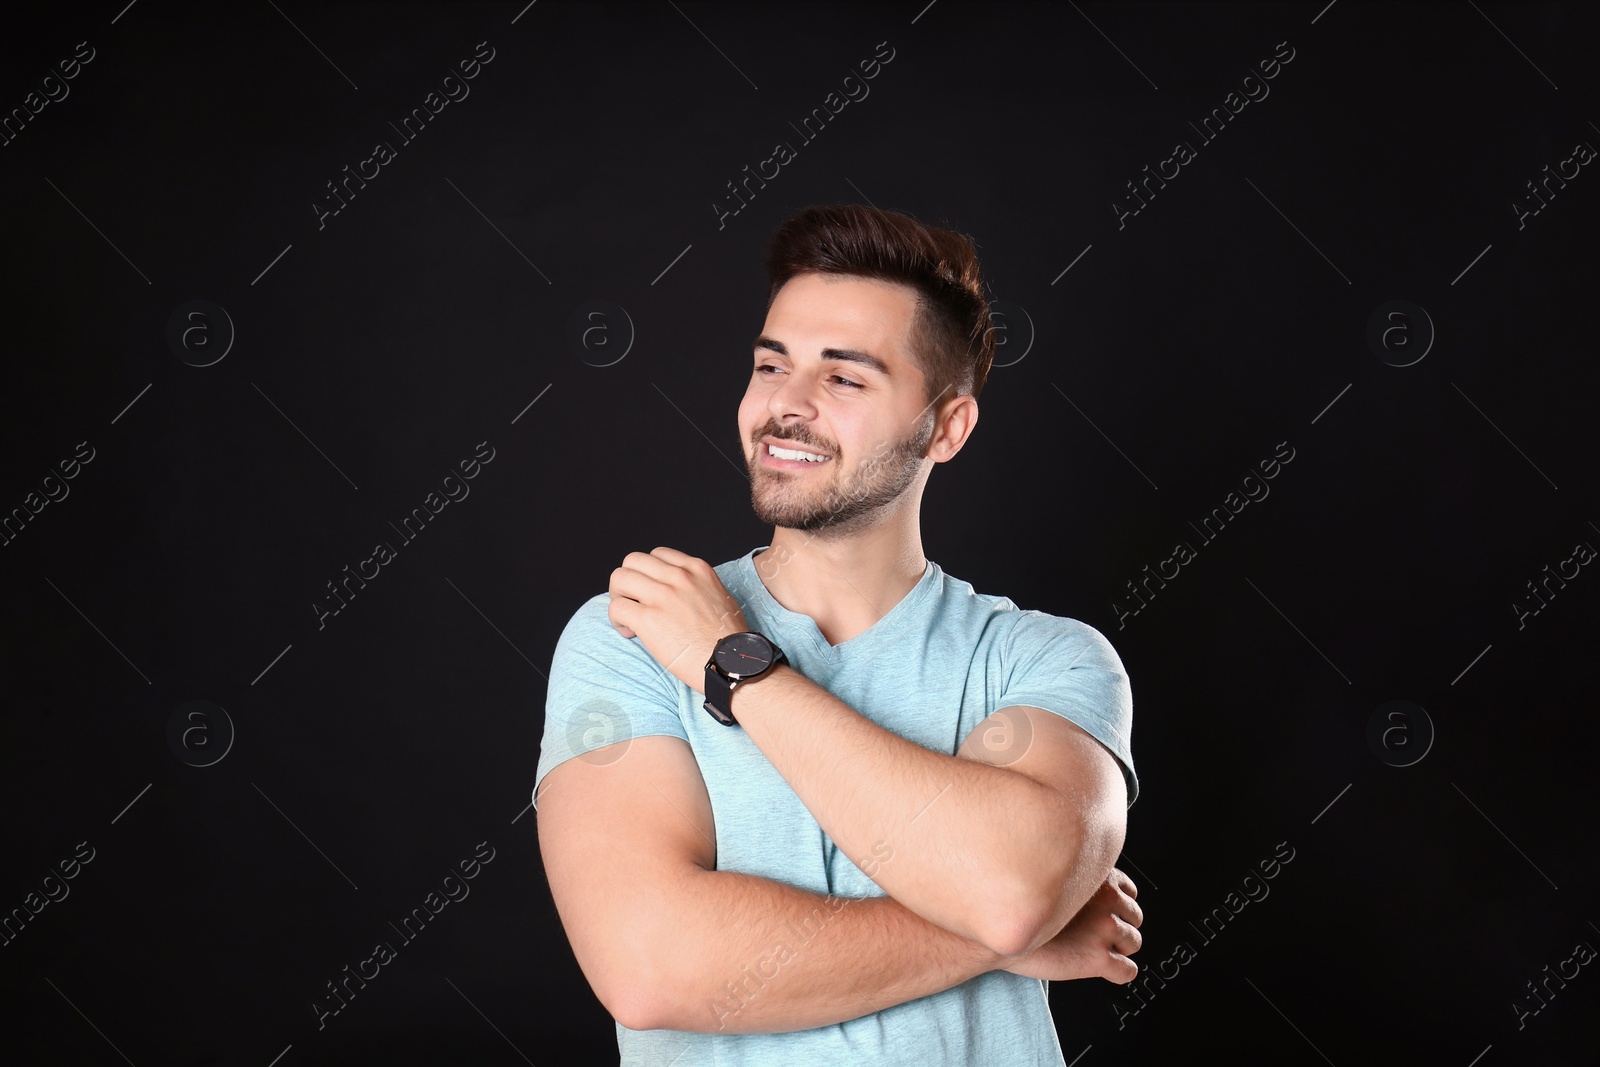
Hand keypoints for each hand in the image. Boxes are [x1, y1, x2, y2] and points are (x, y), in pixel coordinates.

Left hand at [608, 547, 750, 692]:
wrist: (732, 663)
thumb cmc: (729, 639)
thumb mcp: (720, 597)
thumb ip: (697, 587)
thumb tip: (677, 594)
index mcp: (697, 569)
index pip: (657, 554)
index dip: (649, 574)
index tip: (652, 593)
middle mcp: (678, 576)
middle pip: (632, 561)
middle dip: (628, 582)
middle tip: (633, 603)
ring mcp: (662, 596)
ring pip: (619, 578)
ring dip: (618, 597)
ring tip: (629, 617)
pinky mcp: (648, 619)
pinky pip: (616, 607)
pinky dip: (616, 620)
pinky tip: (629, 632)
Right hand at [1000, 867, 1142, 982]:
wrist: (993, 935)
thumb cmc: (1012, 906)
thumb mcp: (1047, 877)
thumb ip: (1072, 879)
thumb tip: (1081, 887)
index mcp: (1095, 876)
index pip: (1129, 891)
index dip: (1116, 903)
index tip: (1104, 911)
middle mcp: (1104, 900)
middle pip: (1135, 917)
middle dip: (1119, 926)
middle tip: (1096, 933)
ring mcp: (1102, 930)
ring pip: (1134, 942)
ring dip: (1119, 948)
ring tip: (1096, 949)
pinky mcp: (1097, 959)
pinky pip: (1128, 971)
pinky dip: (1119, 973)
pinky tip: (1104, 970)